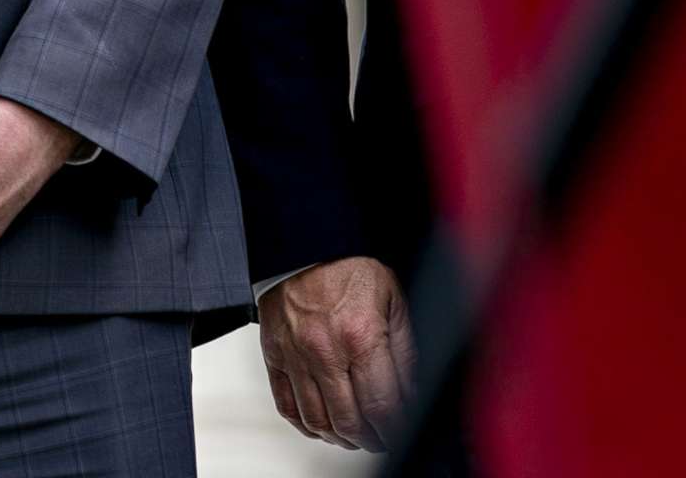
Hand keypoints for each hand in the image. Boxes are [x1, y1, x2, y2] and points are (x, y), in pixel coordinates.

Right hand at [259, 255, 414, 451]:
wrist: (304, 244)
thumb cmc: (350, 267)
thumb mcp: (393, 301)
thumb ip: (405, 351)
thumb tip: (411, 393)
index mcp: (359, 335)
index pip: (382, 405)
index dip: (395, 430)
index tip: (401, 433)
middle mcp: (324, 350)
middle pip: (349, 421)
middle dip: (372, 440)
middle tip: (382, 440)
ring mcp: (295, 355)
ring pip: (317, 421)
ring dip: (341, 438)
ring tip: (356, 437)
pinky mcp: (274, 355)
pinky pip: (287, 406)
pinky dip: (307, 426)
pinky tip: (324, 426)